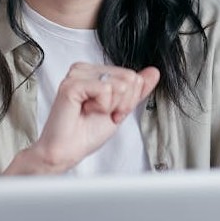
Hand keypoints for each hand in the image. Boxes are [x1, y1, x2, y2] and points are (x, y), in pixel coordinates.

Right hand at [8, 62, 159, 174]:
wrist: (66, 151)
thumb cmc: (86, 133)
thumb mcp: (120, 109)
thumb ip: (136, 90)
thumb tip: (153, 72)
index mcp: (95, 72)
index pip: (132, 75)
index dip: (127, 100)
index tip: (110, 112)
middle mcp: (85, 69)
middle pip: (129, 78)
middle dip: (122, 103)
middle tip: (102, 113)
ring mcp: (77, 74)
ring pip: (120, 83)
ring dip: (111, 106)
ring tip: (92, 112)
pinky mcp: (72, 84)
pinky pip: (106, 89)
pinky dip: (102, 106)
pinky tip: (85, 110)